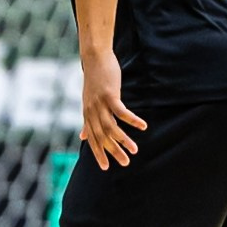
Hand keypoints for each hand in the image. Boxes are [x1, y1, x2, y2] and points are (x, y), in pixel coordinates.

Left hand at [77, 48, 143, 169]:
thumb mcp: (88, 103)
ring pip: (111, 127)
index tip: (106, 167)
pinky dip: (132, 120)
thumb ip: (87, 121)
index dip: (98, 154)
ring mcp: (100, 104)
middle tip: (125, 163)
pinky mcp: (109, 95)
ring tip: (135, 150)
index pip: (93, 139)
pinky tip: (143, 127)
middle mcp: (92, 112)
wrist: (94, 59)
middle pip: (103, 137)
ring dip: (124, 140)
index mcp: (88, 115)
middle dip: (113, 151)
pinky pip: (121, 112)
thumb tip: (83, 136)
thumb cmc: (94, 81)